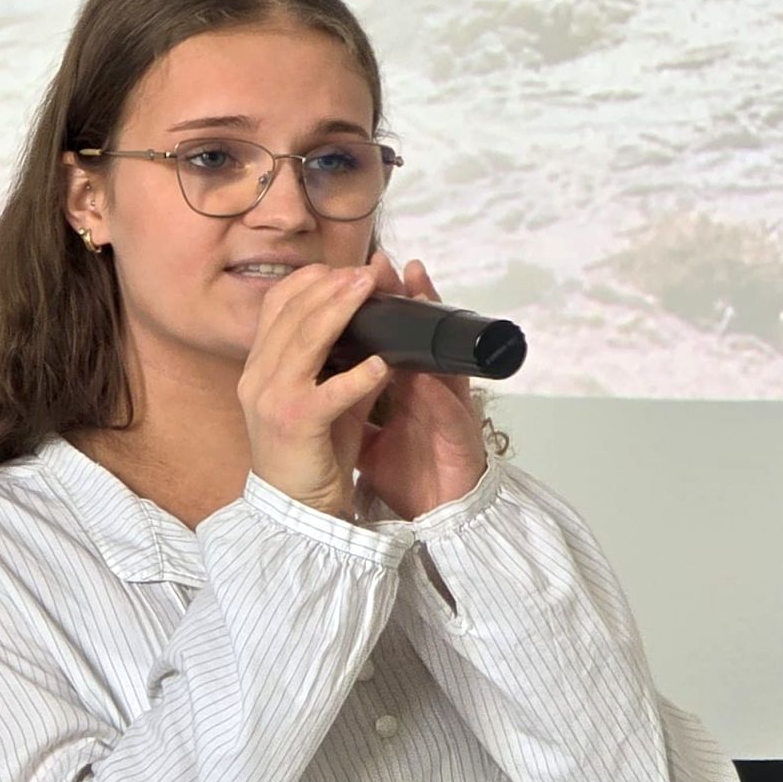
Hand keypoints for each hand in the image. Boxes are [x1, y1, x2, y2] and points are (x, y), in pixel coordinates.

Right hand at [238, 263, 395, 518]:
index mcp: (259, 368)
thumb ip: (341, 363)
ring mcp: (272, 400)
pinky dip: (358, 375)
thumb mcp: (322, 398)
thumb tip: (374, 330)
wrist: (296, 512)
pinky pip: (330, 391)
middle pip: (291, 313)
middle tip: (364, 271)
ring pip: (306, 339)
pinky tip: (381, 365)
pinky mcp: (296, 425)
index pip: (275, 307)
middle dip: (330, 286)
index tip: (339, 268)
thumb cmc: (312, 455)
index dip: (307, 281)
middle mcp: (258, 377)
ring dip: (342, 310)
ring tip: (370, 291)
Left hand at [354, 251, 489, 520]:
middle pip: (419, 335)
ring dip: (429, 320)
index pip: (390, 339)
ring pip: (442, 355)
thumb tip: (321, 378)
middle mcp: (429, 392)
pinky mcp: (461, 435)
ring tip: (416, 284)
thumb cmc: (410, 475)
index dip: (376, 309)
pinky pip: (450, 405)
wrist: (436, 517)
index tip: (357, 275)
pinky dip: (438, 385)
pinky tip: (427, 364)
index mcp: (406, 389)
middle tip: (387, 264)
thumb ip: (355, 402)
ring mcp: (447, 411)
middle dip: (403, 297)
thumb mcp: (372, 433)